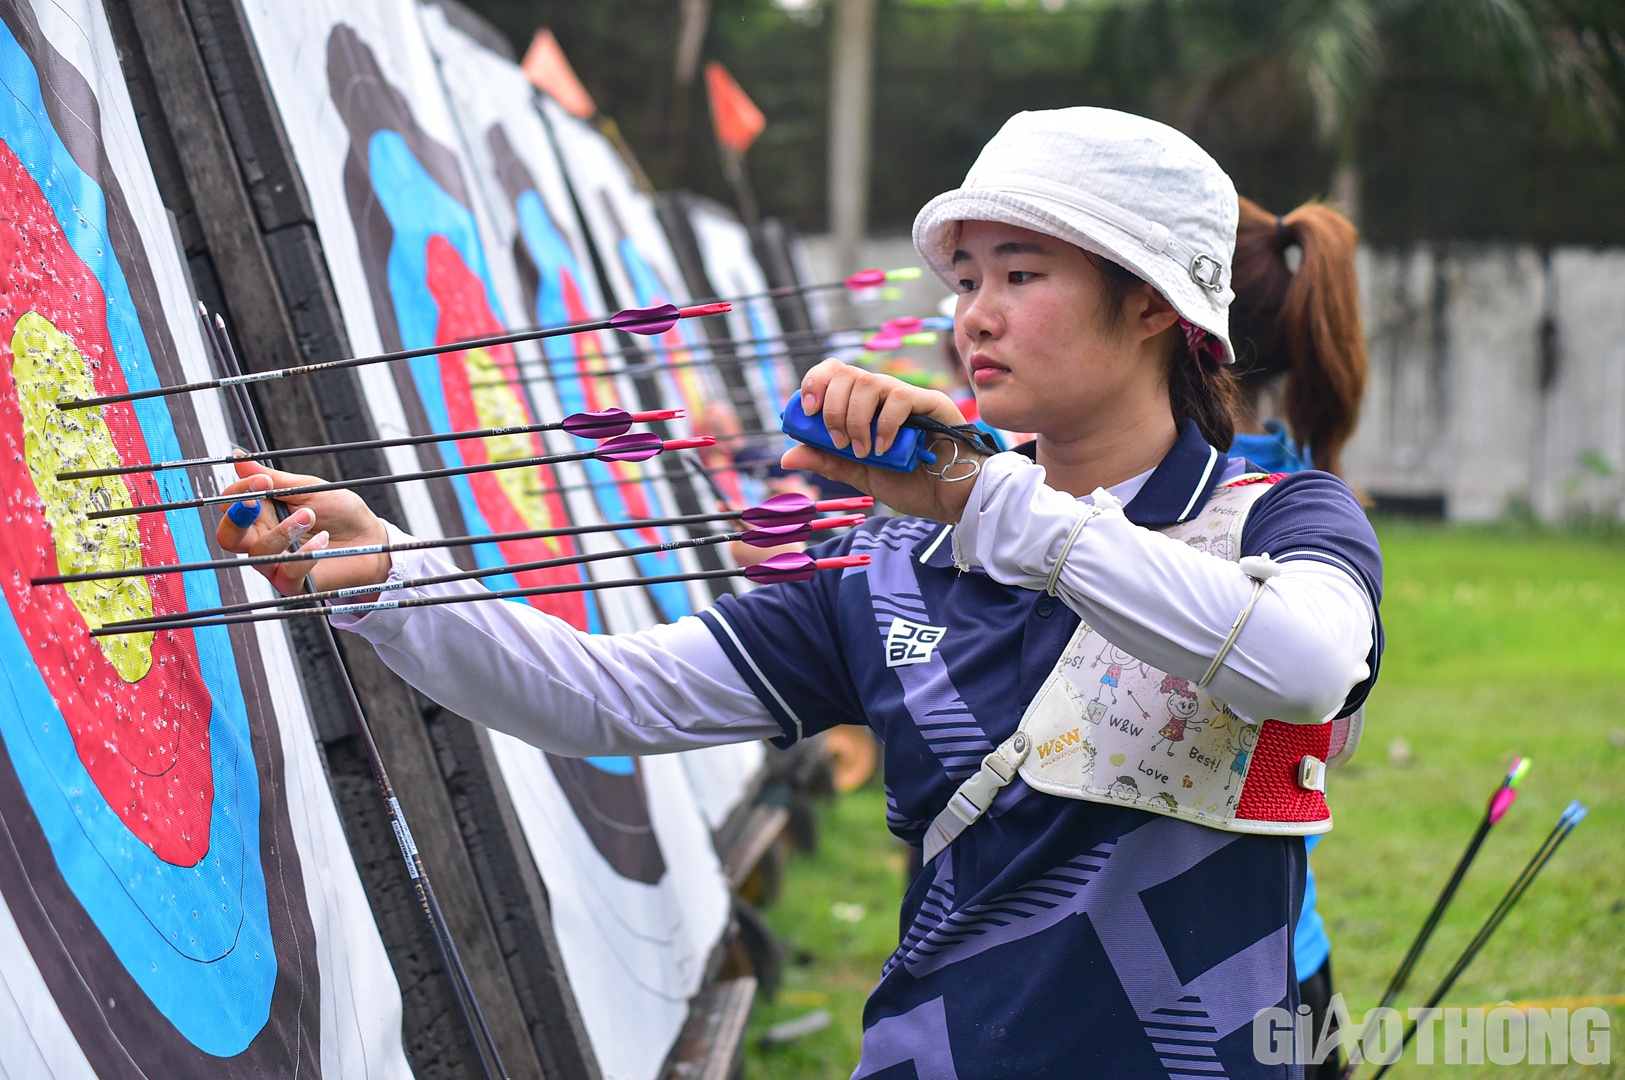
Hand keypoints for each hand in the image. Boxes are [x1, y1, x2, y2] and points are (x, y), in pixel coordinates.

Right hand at [215, 459, 390, 595]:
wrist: (371, 538)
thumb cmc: (341, 513)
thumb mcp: (308, 489)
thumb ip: (274, 479)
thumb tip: (239, 458)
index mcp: (262, 515)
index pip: (230, 506)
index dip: (239, 492)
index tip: (262, 480)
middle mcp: (262, 540)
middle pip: (227, 536)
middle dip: (238, 518)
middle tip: (258, 502)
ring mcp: (275, 563)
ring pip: (259, 551)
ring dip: (283, 530)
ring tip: (310, 516)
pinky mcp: (293, 582)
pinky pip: (285, 572)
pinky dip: (304, 554)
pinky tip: (323, 539)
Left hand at [781, 359, 984, 522]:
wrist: (951, 499)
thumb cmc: (912, 483)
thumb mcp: (860, 475)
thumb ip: (828, 462)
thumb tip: (787, 455)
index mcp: (864, 406)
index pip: (834, 373)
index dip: (814, 383)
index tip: (807, 412)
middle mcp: (884, 395)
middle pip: (846, 373)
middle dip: (832, 408)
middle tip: (839, 442)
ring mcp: (908, 397)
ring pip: (870, 382)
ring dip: (856, 418)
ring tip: (863, 450)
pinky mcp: (932, 403)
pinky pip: (901, 398)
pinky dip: (884, 424)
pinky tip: (884, 448)